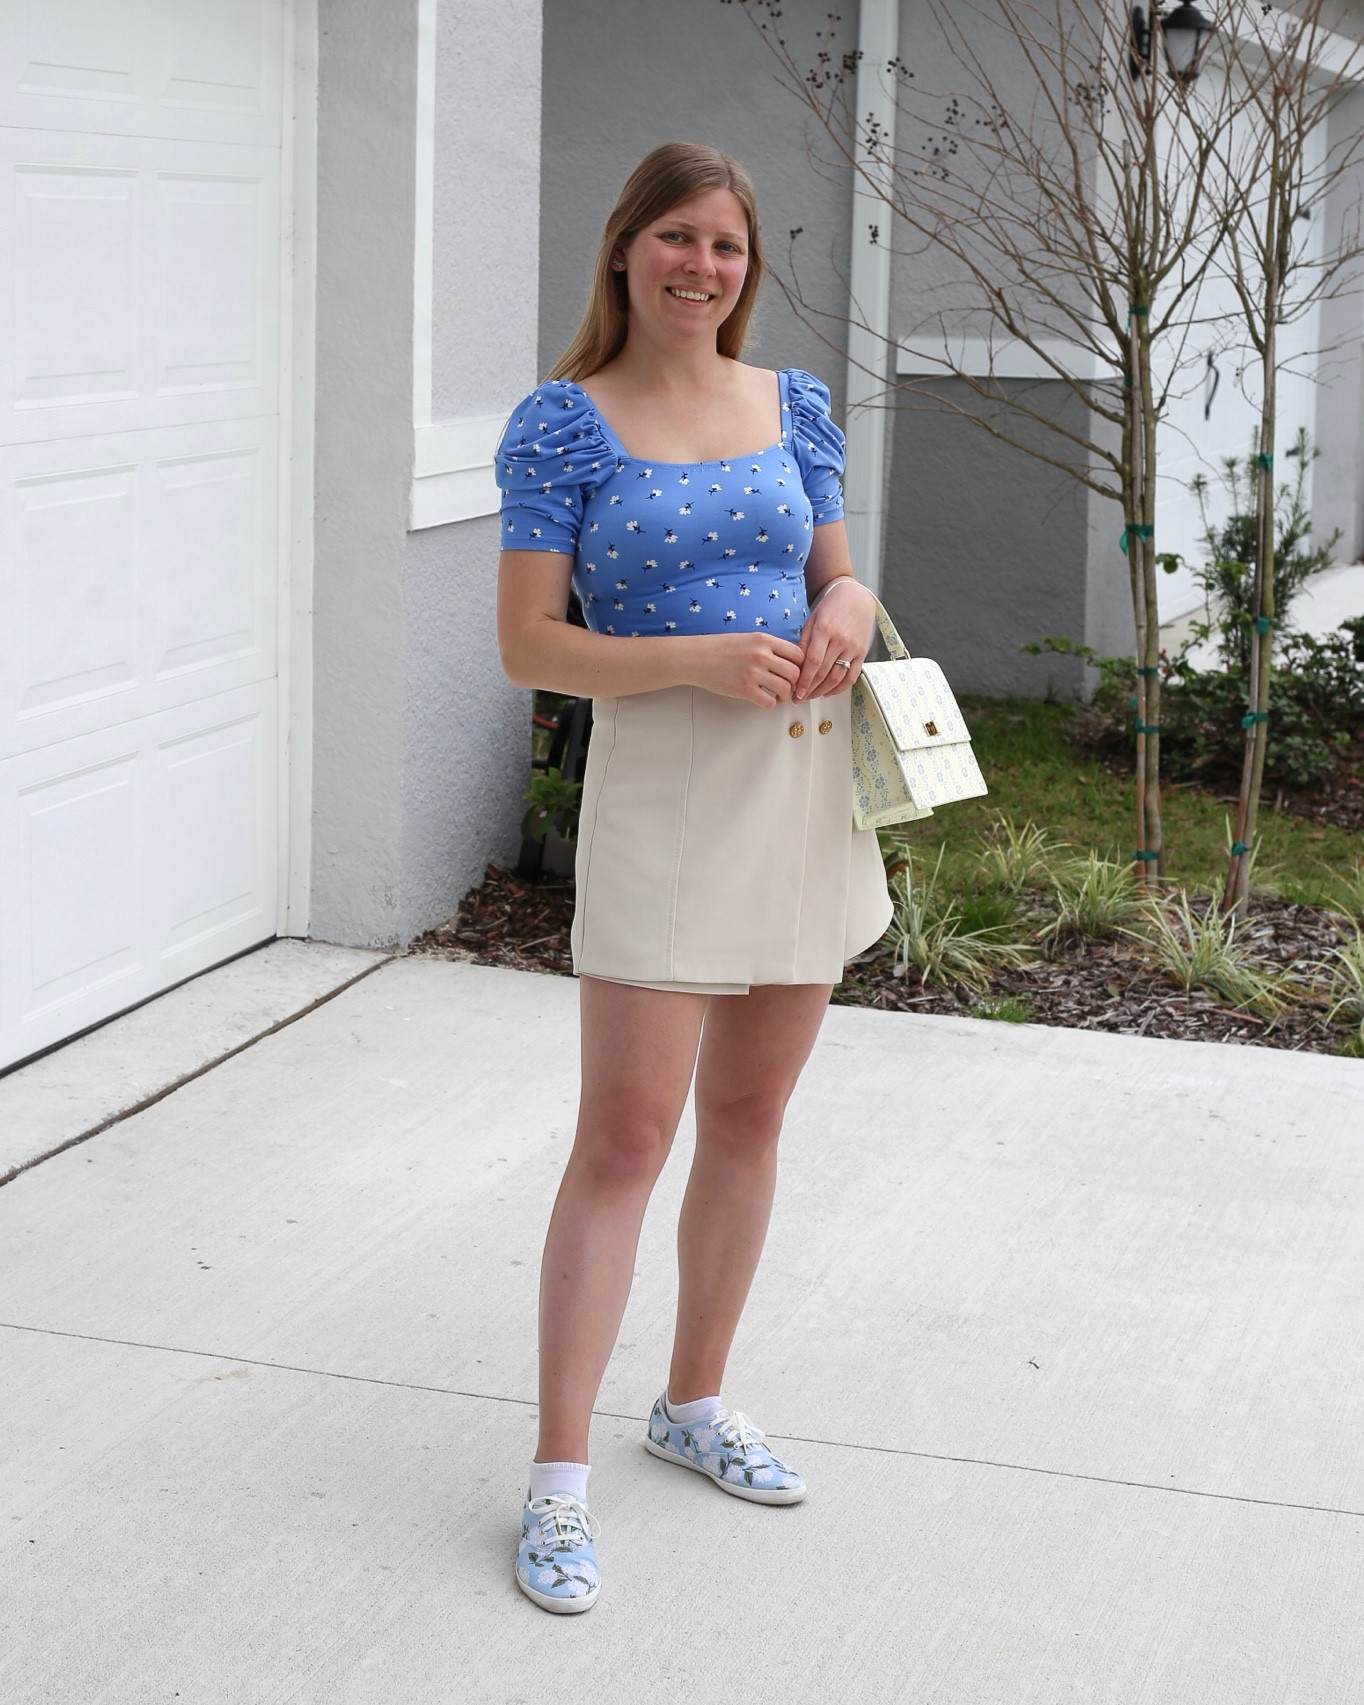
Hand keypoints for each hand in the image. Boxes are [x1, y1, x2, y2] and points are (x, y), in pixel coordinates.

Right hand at [690, 632, 804, 706]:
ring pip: (785, 689)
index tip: (796, 671)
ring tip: (778, 695)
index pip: (797, 654)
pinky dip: (771, 703)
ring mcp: (753, 673)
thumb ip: (768, 647)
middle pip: (795, 673)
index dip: (800, 665)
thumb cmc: (720, 648)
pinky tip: (765, 699)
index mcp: (764, 640)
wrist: (696, 658)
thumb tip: (788, 660)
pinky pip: (769, 702)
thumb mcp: (748, 638)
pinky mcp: (744, 689)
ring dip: (785, 695)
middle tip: (789, 686)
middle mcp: (762, 655)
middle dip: (795, 682)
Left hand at [793, 580, 875, 699]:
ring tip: (811, 697)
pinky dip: (840, 688)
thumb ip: (803, 643)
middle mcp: (840, 640)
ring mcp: (853, 647)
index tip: (795, 693)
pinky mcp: (862, 652)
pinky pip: (852, 676)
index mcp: (824, 630)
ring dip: (822, 691)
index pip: (813, 662)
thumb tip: (794, 667)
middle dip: (810, 690)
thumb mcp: (812, 621)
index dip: (804, 681)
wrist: (856, 597)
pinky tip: (828, 692)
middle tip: (799, 699)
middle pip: (824, 673)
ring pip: (838, 677)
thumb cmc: (830, 608)